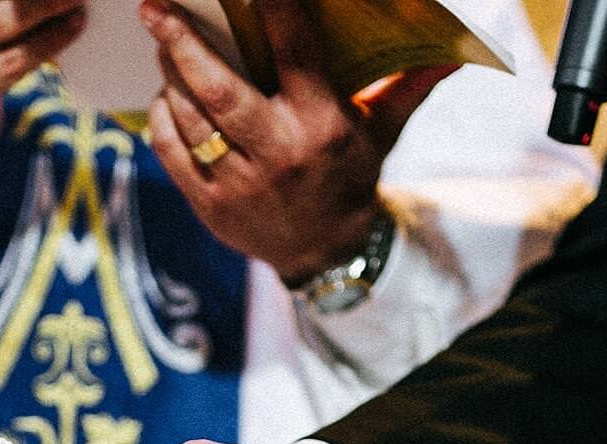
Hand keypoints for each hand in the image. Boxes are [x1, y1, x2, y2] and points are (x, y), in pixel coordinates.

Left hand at [138, 0, 451, 283]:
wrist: (325, 255)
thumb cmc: (350, 176)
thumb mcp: (381, 132)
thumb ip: (405, 86)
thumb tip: (452, 53)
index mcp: (322, 125)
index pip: (294, 53)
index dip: (273, 9)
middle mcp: (278, 153)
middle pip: (220, 90)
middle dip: (182, 43)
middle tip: (154, 6)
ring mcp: (239, 183)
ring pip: (188, 117)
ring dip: (170, 73)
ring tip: (162, 39)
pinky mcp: (209, 206)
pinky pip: (170, 151)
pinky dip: (161, 117)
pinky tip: (166, 94)